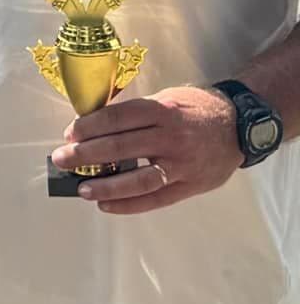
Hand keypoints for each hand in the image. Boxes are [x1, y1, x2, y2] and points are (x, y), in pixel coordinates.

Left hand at [51, 85, 241, 213]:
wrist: (242, 126)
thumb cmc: (195, 109)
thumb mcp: (167, 99)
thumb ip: (135, 113)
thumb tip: (94, 124)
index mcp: (162, 111)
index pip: (117, 119)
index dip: (89, 127)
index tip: (69, 134)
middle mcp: (171, 137)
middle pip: (121, 148)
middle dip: (85, 155)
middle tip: (61, 160)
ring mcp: (182, 164)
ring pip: (138, 179)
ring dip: (105, 186)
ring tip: (81, 188)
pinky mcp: (191, 185)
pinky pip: (155, 199)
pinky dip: (128, 204)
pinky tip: (106, 205)